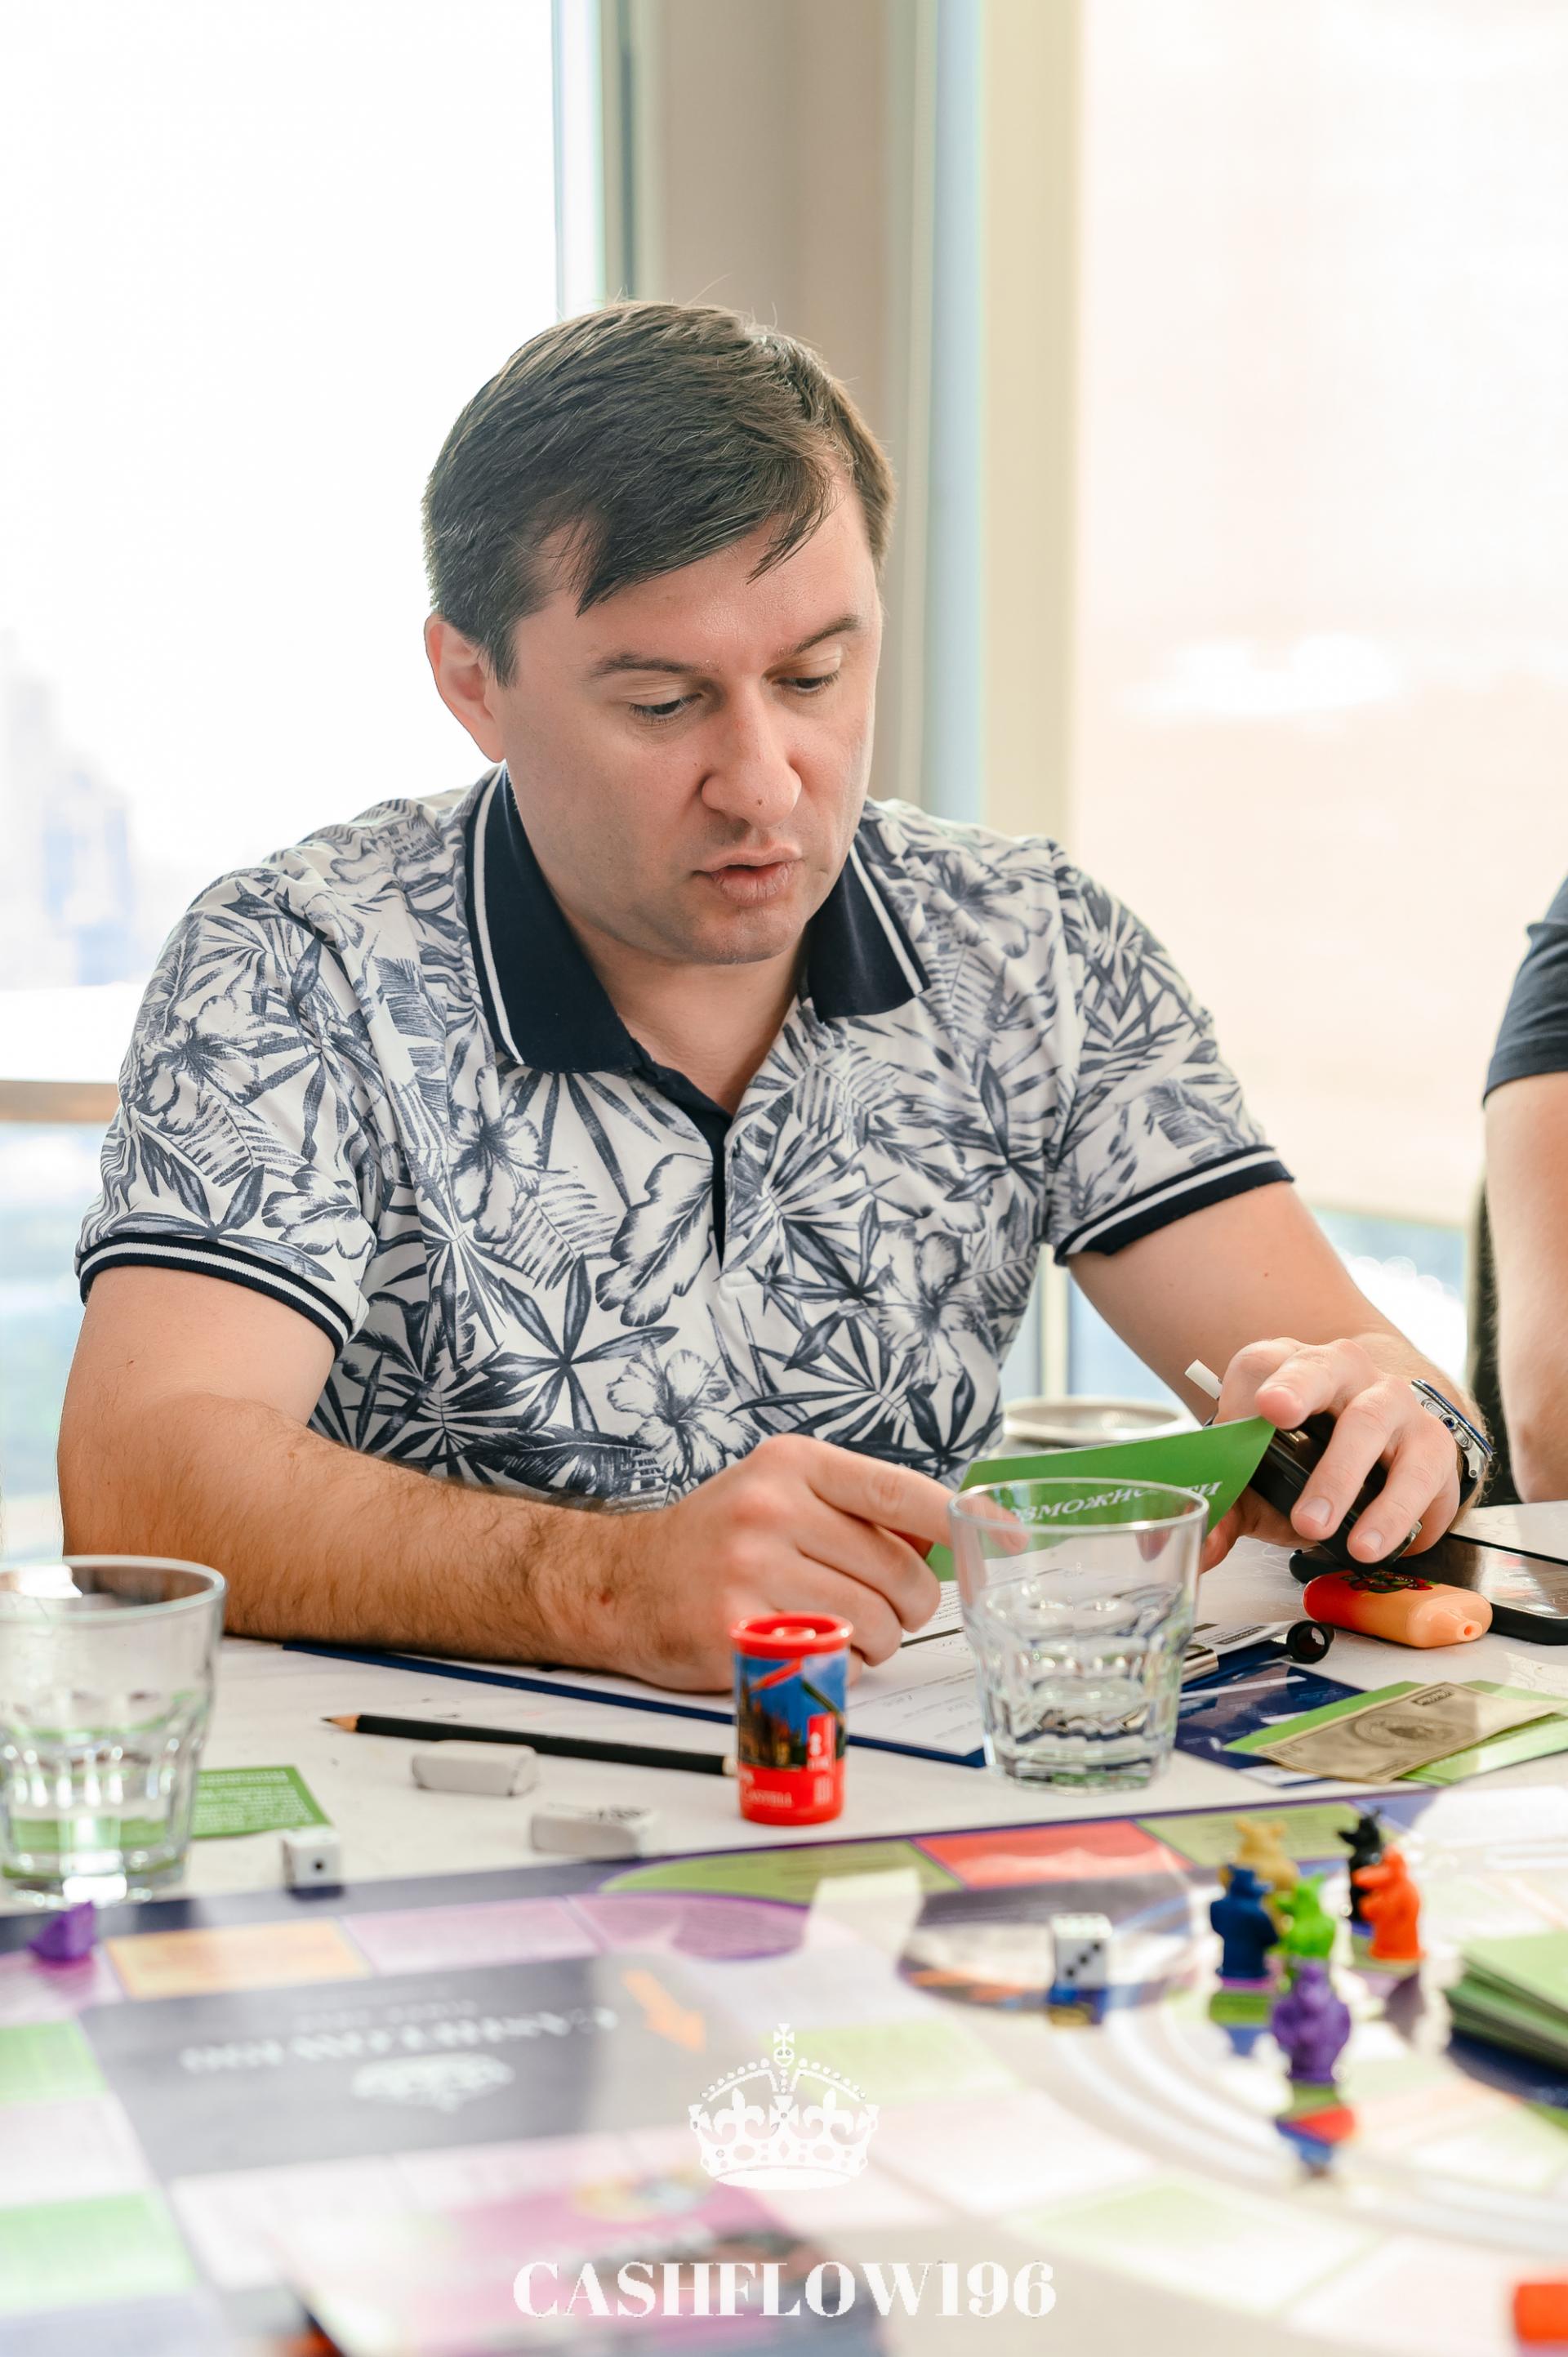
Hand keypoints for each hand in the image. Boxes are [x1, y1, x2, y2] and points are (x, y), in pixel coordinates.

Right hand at [573, 1434, 950, 1689]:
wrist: (619, 1581)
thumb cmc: (714, 1539)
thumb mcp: (781, 1493)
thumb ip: (857, 1509)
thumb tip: (946, 1536)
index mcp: (792, 1464)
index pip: (901, 1492)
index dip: (964, 1520)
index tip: (1005, 1538)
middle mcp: (772, 1508)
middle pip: (901, 1573)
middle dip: (909, 1605)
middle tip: (883, 1610)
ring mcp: (751, 1570)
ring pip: (878, 1623)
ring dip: (877, 1642)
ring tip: (837, 1629)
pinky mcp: (737, 1631)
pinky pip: (835, 1661)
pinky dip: (840, 1666)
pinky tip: (807, 1647)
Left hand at [1200, 1336, 1461, 1573]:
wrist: (1388, 1456)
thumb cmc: (1310, 1460)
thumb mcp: (1263, 1482)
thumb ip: (1229, 1509)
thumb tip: (1202, 1547)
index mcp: (1288, 1368)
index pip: (1262, 1365)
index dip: (1251, 1389)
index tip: (1249, 1413)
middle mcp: (1343, 1371)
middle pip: (1320, 1371)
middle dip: (1296, 1392)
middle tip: (1276, 1421)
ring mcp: (1391, 1402)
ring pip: (1369, 1421)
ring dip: (1340, 1478)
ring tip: (1316, 1529)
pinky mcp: (1431, 1442)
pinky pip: (1417, 1474)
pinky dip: (1393, 1514)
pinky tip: (1369, 1544)